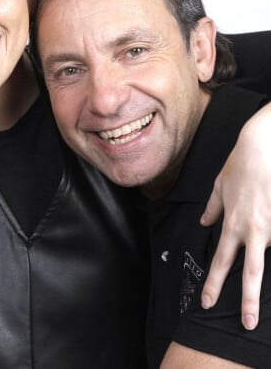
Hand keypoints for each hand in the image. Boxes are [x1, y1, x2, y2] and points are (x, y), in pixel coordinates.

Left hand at [200, 102, 270, 328]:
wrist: (261, 147)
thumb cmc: (240, 166)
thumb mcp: (218, 187)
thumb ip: (211, 208)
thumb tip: (204, 222)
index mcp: (232, 223)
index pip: (220, 260)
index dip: (214, 283)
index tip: (207, 302)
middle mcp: (252, 229)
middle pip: (251, 272)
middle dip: (248, 300)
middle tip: (246, 322)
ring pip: (270, 252)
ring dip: (265, 256)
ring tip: (257, 254)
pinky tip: (268, 227)